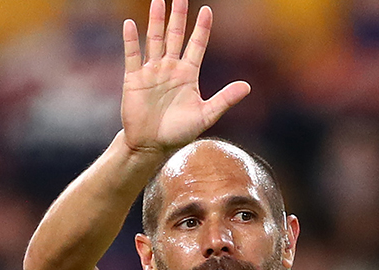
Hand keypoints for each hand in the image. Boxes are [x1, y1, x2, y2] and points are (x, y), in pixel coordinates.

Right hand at [121, 0, 249, 154]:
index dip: (201, 28)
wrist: (151, 145)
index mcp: (188, 74)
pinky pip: (133, 55)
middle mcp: (170, 68)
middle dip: (178, 16)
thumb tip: (247, 86)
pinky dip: (131, 40)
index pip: (197, 45)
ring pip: (155, 40)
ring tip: (158, 1)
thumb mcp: (205, 116)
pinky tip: (130, 24)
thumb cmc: (178, 133)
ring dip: (156, 21)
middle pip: (175, 36)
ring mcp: (152, 72)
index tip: (206, 10)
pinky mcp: (134, 79)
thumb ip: (224, 99)